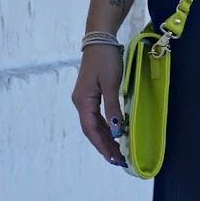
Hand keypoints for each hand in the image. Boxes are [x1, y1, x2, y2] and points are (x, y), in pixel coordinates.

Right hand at [71, 45, 126, 167]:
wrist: (100, 39)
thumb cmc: (106, 60)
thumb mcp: (111, 83)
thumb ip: (113, 107)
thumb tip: (117, 130)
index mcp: (83, 101)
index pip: (91, 130)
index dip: (102, 145)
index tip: (113, 158)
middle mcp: (80, 103)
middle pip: (92, 130)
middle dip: (104, 146)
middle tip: (119, 160)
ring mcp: (85, 99)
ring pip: (95, 125)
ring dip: (106, 138)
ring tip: (118, 152)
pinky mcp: (91, 94)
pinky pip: (97, 117)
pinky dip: (106, 127)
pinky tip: (115, 134)